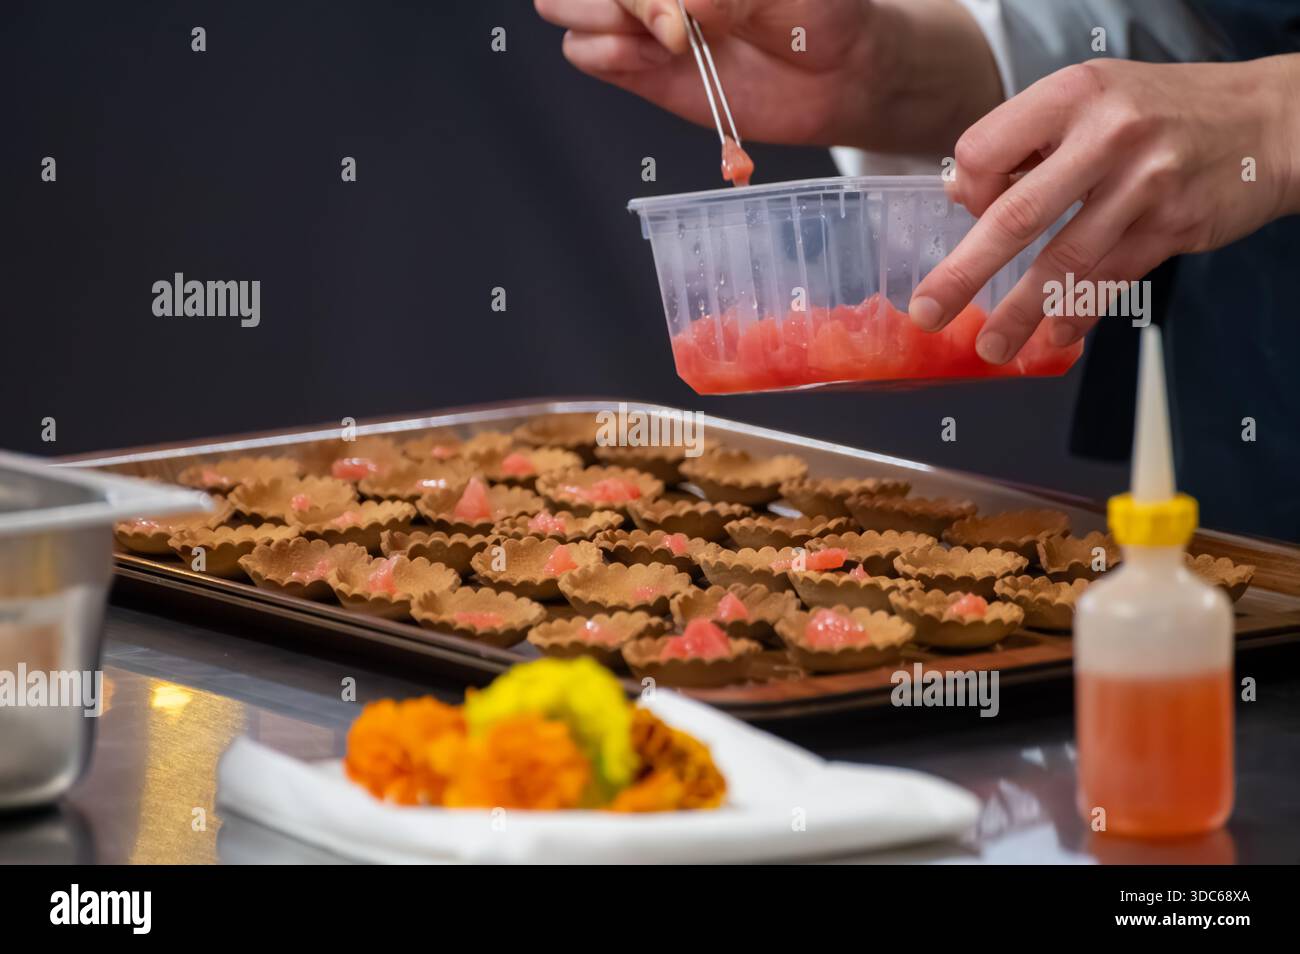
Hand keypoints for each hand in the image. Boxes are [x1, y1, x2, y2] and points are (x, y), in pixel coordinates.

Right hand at [535, 0, 1002, 154]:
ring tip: (668, 41)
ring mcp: (637, 19)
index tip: (684, 4)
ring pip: (564, 6)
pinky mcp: (636, 67)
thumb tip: (688, 2)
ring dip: (603, 21)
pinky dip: (607, 55)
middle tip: (676, 27)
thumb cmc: (818, 13)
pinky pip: (584, 52)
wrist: (835, 76)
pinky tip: (654, 61)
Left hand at [909, 56, 1299, 364]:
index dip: (969, 189)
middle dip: (964, 272)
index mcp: (1073, 95)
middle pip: (1016, 216)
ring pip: (1064, 262)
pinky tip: (1053, 339)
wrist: (1269, 122)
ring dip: (1020, 313)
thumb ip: (1030, 143)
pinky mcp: (1173, 227)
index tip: (974, 207)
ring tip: (992, 348)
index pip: (985, 151)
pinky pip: (1110, 282)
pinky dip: (1076, 315)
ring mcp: (1144, 185)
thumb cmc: (1163, 112)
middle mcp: (1108, 135)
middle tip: (928, 311)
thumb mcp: (1093, 99)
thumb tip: (963, 195)